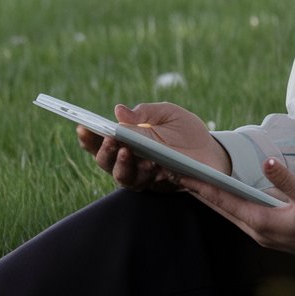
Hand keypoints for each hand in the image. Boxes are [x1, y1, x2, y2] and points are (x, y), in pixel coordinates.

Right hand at [77, 102, 230, 192]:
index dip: (89, 136)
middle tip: (110, 138)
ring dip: (121, 164)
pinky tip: (151, 163)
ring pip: (121, 176)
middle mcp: (129, 159)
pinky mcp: (157, 186)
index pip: (101, 140)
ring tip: (127, 150)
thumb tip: (119, 110)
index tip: (82, 126)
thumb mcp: (169, 113)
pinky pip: (145, 183)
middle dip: (103, 150)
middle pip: (105, 160)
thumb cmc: (186, 131)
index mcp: (127, 139)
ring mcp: (141, 174)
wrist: (212, 152)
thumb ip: (145, 112)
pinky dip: (145, 173)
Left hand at [172, 157, 294, 266]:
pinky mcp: (264, 231)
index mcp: (261, 221)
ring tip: (191, 181)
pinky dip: (223, 203)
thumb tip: (267, 161)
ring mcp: (258, 232)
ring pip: (226, 212)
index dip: (201, 187)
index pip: (223, 200)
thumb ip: (287, 180)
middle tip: (175, 174)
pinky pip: (236, 215)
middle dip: (198, 191)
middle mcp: (254, 229)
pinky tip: (218, 194)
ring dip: (208, 197)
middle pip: (218, 208)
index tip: (182, 175)